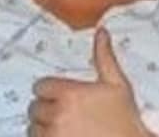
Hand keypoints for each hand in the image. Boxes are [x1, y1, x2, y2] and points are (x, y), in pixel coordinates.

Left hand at [28, 28, 150, 136]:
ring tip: (63, 128)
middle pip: (34, 107)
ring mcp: (54, 135)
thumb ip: (104, 57)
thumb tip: (101, 32)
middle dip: (46, 108)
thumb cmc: (125, 119)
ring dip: (43, 126)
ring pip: (33, 127)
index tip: (61, 97)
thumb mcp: (118, 85)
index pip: (41, 86)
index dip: (50, 90)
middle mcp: (58, 114)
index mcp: (71, 94)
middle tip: (63, 113)